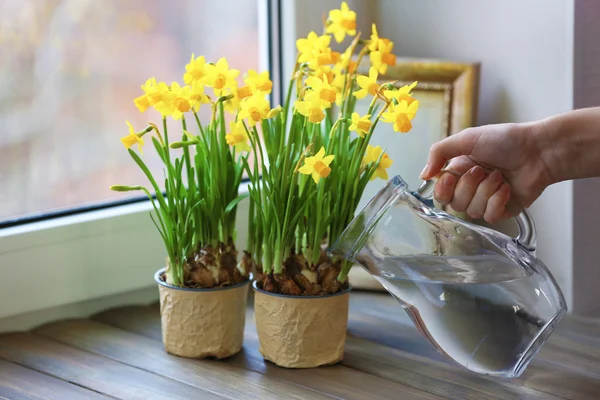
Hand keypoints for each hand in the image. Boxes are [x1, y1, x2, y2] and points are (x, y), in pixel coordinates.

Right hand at [420, 122, 552, 222]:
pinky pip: (489, 216)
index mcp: (458, 171)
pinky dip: (497, 201)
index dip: (442, 188)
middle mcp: (470, 187)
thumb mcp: (467, 138)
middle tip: (482, 171)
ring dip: (486, 191)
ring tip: (499, 177)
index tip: (451, 176)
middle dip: (468, 187)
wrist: (538, 151)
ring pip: (471, 211)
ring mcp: (486, 200)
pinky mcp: (502, 210)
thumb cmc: (506, 140)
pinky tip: (506, 188)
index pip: (439, 192)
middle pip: (453, 204)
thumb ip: (439, 152)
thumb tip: (423, 175)